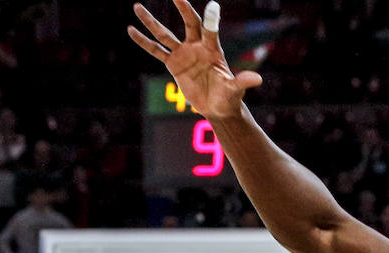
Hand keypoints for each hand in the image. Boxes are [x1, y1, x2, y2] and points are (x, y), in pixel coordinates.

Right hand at [128, 0, 263, 121]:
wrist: (217, 106)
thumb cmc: (228, 96)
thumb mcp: (235, 90)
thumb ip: (242, 81)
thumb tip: (257, 79)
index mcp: (213, 49)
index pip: (210, 30)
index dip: (211, 18)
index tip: (213, 4)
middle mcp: (197, 47)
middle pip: (189, 23)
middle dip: (182, 8)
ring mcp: (184, 54)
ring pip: (165, 34)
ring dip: (151, 21)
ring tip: (137, 6)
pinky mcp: (173, 64)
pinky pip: (156, 51)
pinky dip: (144, 42)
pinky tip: (131, 31)